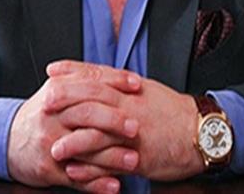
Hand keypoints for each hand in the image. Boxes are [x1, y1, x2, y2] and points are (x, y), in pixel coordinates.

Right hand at [7, 61, 142, 192]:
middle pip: (86, 113)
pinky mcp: (48, 168)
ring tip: (133, 159)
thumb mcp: (56, 90)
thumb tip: (122, 75)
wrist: (8, 140)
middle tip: (136, 127)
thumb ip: (84, 80)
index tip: (137, 84)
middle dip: (114, 120)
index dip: (115, 81)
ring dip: (111, 156)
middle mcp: (52, 114)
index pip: (89, 80)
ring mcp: (50, 142)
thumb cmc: (44, 114)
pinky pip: (75, 178)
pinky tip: (114, 185)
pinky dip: (96, 184)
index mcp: (57, 89)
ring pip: (84, 148)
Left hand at [48, 60, 204, 181]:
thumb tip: (100, 78)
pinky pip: (111, 163)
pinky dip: (92, 169)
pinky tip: (76, 171)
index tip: (51, 71)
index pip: (97, 75)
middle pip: (92, 99)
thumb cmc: (172, 112)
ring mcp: (134, 131)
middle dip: (65, 101)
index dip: (72, 72)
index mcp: (131, 89)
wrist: (201, 132)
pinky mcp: (140, 156)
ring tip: (53, 148)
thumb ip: (122, 85)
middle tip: (42, 104)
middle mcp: (130, 106)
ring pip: (100, 134)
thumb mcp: (147, 91)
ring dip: (74, 141)